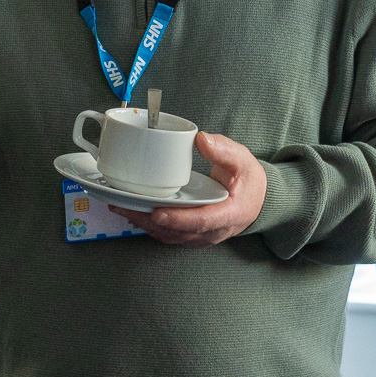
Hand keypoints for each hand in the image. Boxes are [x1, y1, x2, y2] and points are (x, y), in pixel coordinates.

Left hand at [112, 131, 266, 246]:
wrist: (255, 201)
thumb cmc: (248, 181)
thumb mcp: (242, 160)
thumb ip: (223, 150)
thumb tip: (202, 139)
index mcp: (229, 214)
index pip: (202, 221)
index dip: (179, 219)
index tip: (158, 212)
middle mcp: (213, 231)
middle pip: (177, 232)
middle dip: (148, 220)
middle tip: (124, 205)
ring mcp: (200, 236)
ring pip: (168, 235)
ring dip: (143, 223)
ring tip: (120, 206)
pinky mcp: (190, 235)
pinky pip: (167, 234)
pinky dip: (148, 224)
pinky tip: (131, 211)